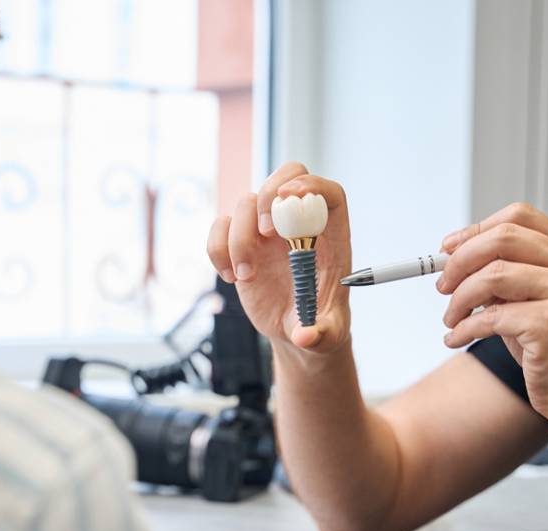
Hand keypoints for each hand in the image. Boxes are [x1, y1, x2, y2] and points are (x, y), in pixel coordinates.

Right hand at [206, 162, 352, 352]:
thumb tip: (306, 335)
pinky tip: (231, 277)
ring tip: (246, 275)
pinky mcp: (241, 242)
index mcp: (330, 237)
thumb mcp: (328, 333)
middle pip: (287, 177)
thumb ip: (321, 334)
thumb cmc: (321, 323)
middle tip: (267, 233)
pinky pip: (220, 227)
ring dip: (240, 237)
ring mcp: (267, 230)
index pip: (327, 193)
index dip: (311, 186)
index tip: (291, 199)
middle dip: (271, 196)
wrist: (296, 329)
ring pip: (247, 204)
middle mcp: (299, 224)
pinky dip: (218, 249)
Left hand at [439, 202, 547, 430]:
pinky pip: (489, 317)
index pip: (518, 217)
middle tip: (442, 286)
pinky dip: (463, 328)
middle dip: (460, 261)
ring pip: (491, 276)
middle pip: (501, 239)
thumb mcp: (532, 301)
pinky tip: (456, 338)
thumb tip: (454, 261)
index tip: (448, 248)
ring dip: (459, 299)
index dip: (475, 229)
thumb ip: (504, 277)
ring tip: (451, 319)